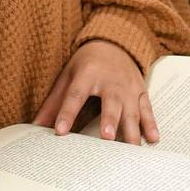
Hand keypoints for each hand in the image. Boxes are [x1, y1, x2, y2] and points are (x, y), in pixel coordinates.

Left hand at [32, 39, 158, 144]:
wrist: (113, 42)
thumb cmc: (87, 63)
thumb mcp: (67, 76)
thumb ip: (54, 102)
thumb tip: (37, 126)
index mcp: (87, 75)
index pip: (75, 96)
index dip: (67, 113)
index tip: (60, 131)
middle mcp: (110, 81)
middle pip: (110, 103)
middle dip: (110, 120)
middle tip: (107, 137)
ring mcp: (128, 87)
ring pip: (131, 110)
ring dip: (132, 129)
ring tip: (131, 148)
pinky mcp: (141, 91)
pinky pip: (147, 109)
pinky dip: (151, 124)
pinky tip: (152, 139)